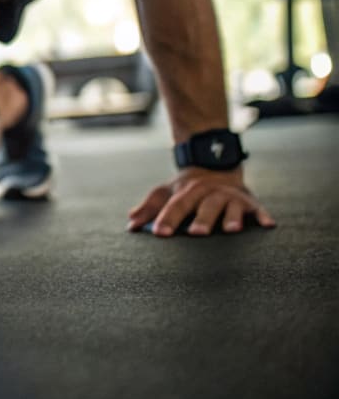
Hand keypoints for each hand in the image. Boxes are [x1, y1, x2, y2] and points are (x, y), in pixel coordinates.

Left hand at [127, 167, 275, 236]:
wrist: (213, 164)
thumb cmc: (186, 188)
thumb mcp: (166, 193)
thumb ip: (149, 208)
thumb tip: (130, 225)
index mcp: (186, 192)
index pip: (174, 206)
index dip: (166, 219)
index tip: (158, 233)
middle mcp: (208, 192)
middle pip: (204, 206)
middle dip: (201, 219)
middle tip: (195, 234)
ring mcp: (229, 196)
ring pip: (230, 206)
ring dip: (231, 217)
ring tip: (231, 230)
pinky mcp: (249, 201)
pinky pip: (258, 209)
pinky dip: (263, 216)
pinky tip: (268, 225)